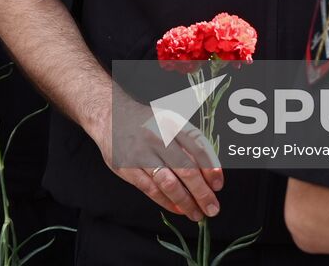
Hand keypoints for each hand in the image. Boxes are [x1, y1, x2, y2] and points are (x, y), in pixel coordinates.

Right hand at [93, 93, 223, 222]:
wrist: (110, 115)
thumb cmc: (147, 121)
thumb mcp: (169, 120)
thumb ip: (188, 142)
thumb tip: (209, 172)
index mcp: (172, 123)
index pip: (198, 147)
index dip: (211, 169)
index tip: (218, 185)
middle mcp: (158, 136)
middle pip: (186, 169)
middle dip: (202, 193)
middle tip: (212, 208)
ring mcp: (141, 153)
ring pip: (168, 183)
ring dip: (186, 202)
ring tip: (197, 214)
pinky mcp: (127, 167)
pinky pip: (150, 189)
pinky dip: (166, 202)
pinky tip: (178, 208)